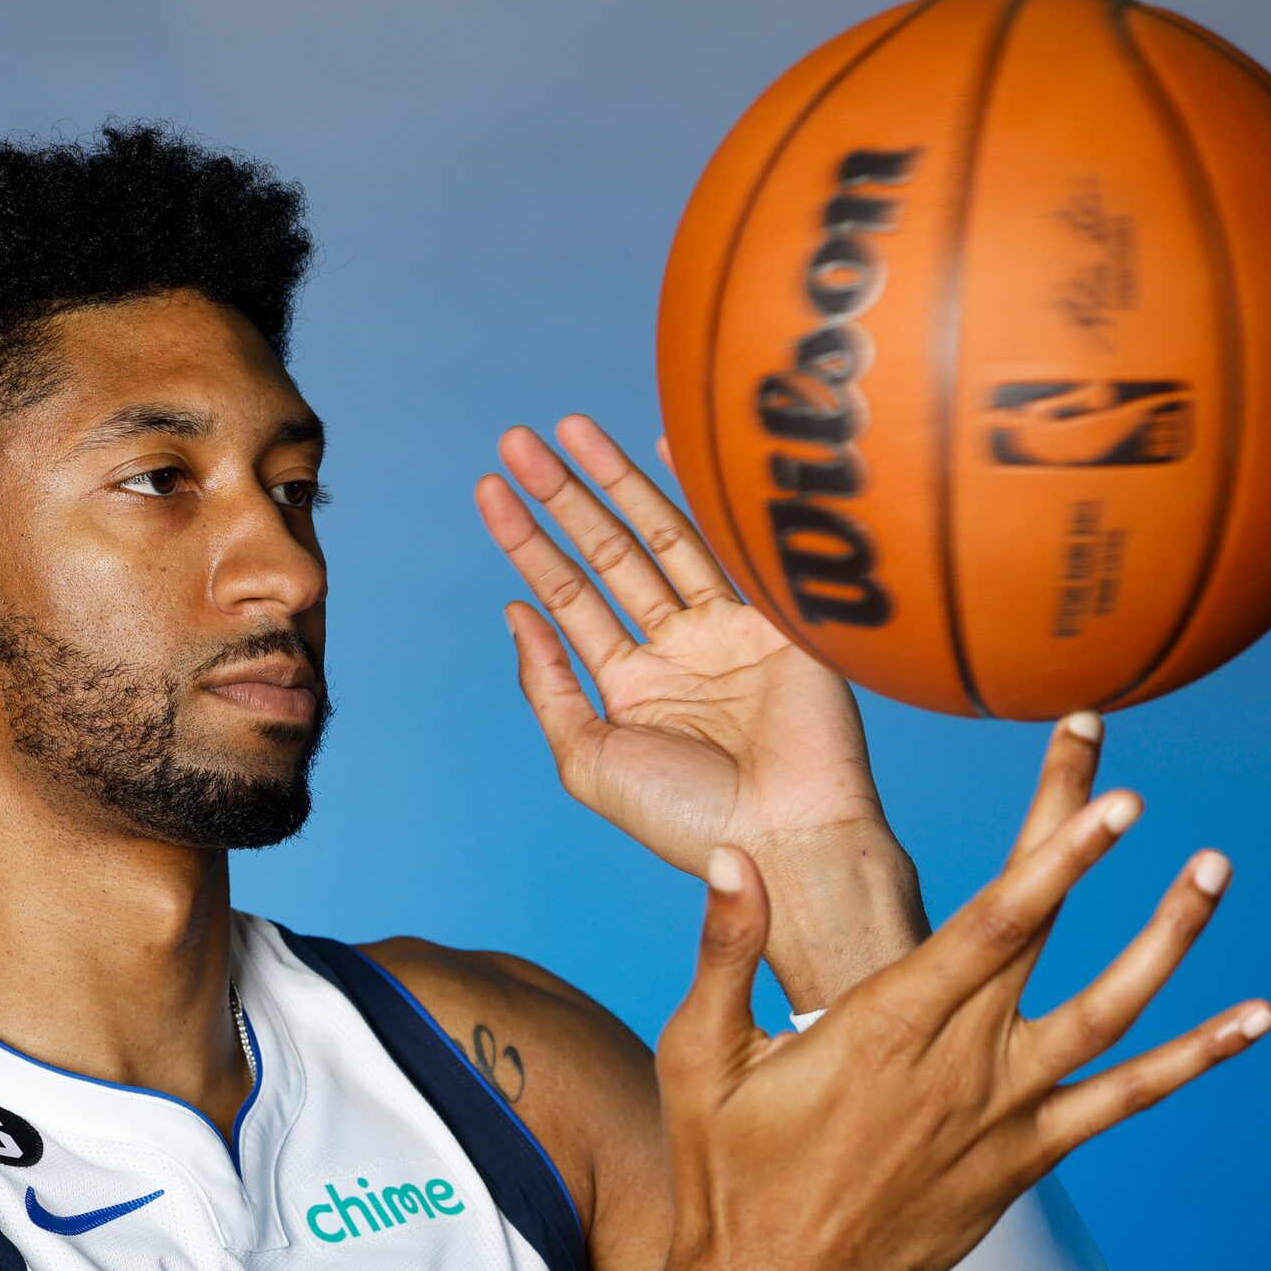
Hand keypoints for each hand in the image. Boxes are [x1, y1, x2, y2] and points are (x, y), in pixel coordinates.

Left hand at [475, 415, 898, 879]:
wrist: (783, 839)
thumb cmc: (686, 819)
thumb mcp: (589, 759)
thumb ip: (548, 687)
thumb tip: (514, 613)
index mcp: (630, 687)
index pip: (568, 597)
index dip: (527, 544)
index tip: (488, 492)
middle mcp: (676, 650)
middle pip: (608, 554)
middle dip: (562, 498)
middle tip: (515, 442)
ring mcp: (726, 629)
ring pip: (661, 537)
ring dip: (613, 482)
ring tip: (564, 431)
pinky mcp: (777, 618)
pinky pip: (731, 541)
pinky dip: (701, 491)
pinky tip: (666, 441)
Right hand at [643, 770, 1270, 1270]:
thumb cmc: (727, 1178)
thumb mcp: (701, 1055)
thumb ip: (726, 951)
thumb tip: (732, 855)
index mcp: (885, 1026)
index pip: (994, 921)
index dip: (1060, 851)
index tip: (1111, 789)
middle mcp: (960, 1065)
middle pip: (1046, 932)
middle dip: (1088, 840)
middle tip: (1135, 776)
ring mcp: (1003, 1116)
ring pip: (1111, 1013)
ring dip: (1168, 939)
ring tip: (1213, 871)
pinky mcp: (1025, 1161)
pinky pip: (1125, 1101)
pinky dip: (1192, 1059)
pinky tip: (1250, 1020)